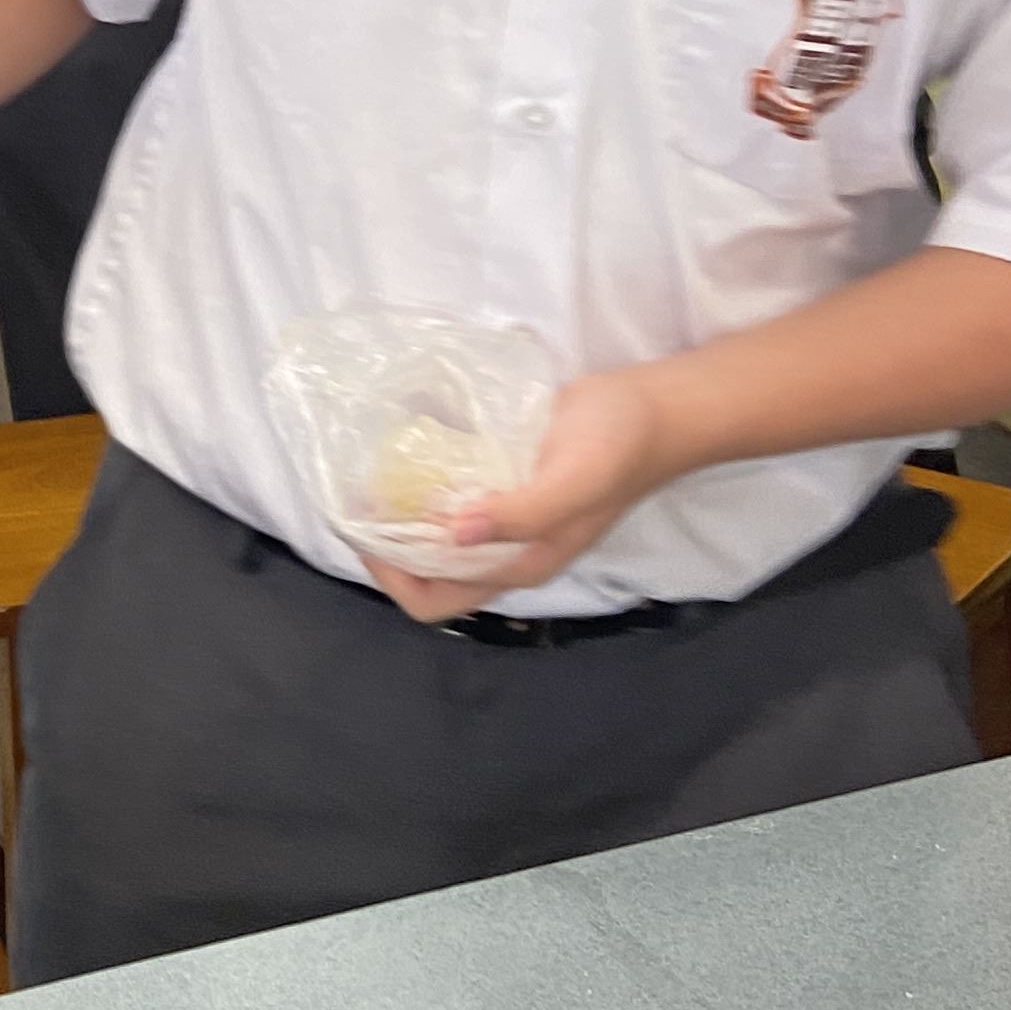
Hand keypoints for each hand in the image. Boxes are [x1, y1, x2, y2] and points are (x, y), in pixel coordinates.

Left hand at [363, 363, 678, 623]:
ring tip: (371, 477)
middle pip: (424, 574)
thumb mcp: (573, 482)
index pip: (433, 599)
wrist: (653, 410)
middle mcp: (504, 553)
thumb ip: (521, 513)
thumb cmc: (617, 448)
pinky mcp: (503, 486)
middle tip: (358, 499)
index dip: (390, 575)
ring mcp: (502, 520)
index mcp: (518, 566)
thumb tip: (456, 534)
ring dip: (399, 517)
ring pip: (432, 538)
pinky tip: (403, 455)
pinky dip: (422, 487)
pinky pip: (449, 500)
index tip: (363, 528)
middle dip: (384, 546)